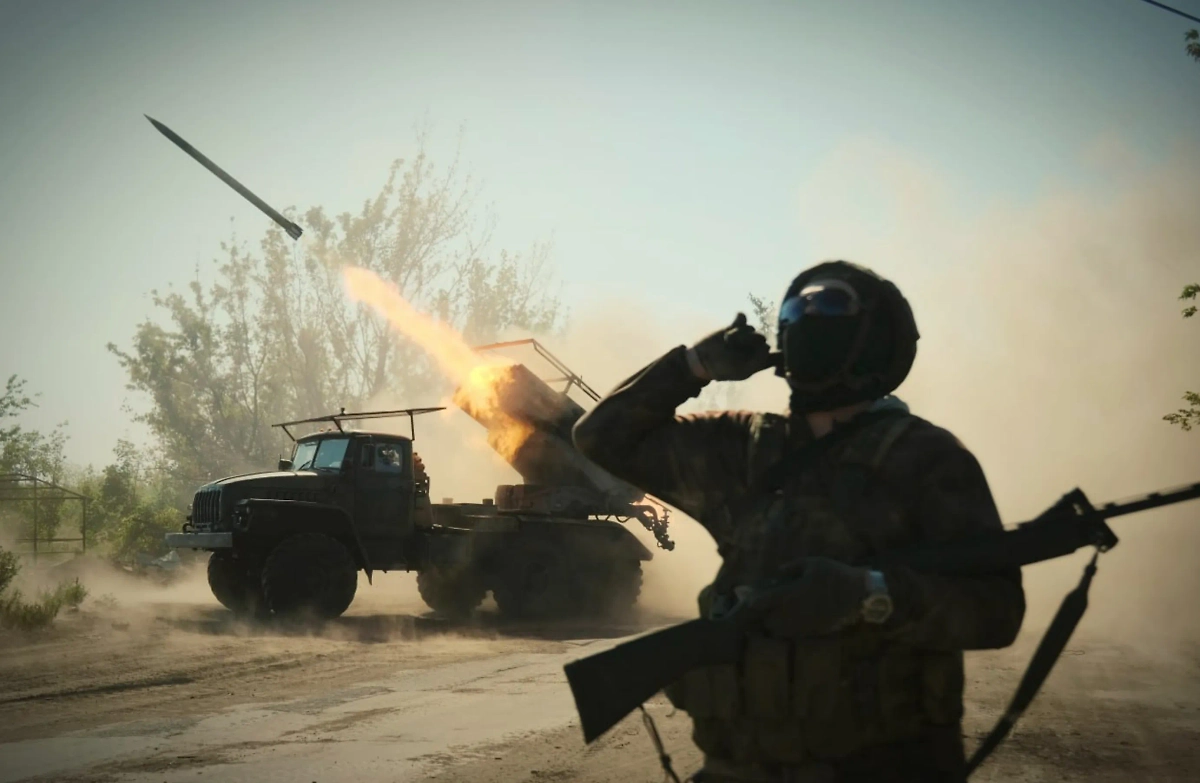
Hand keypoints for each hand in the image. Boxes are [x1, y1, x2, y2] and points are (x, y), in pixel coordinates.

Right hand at [687, 313, 773, 380]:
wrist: (702, 360)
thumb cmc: (722, 369)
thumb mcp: (743, 370)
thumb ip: (759, 361)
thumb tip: (767, 345)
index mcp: (758, 360)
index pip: (773, 353)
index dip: (766, 350)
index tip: (757, 350)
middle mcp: (753, 348)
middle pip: (760, 337)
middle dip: (748, 340)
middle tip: (733, 346)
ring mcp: (744, 336)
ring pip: (750, 328)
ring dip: (738, 333)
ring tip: (726, 341)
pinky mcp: (734, 327)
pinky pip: (742, 318)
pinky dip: (739, 319)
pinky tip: (732, 325)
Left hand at [752, 557, 868, 637]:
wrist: (855, 590)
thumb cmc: (832, 573)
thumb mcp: (811, 563)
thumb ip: (792, 567)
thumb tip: (778, 571)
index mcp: (792, 593)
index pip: (765, 601)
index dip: (754, 601)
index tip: (749, 600)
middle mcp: (795, 611)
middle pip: (769, 622)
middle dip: (763, 617)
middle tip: (764, 610)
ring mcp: (805, 622)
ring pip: (781, 631)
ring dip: (775, 625)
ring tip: (776, 616)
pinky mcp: (814, 629)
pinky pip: (795, 634)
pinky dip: (789, 630)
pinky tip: (791, 621)